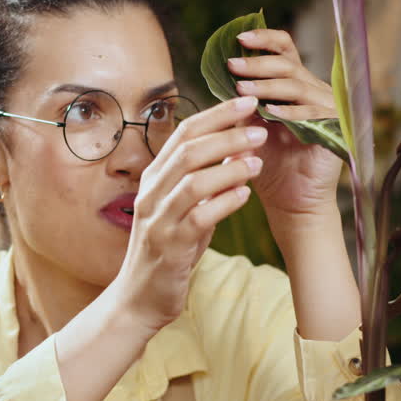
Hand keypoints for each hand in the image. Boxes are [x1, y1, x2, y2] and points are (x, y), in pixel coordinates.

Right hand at [115, 95, 264, 330]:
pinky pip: (198, 217)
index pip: (184, 133)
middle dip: (227, 134)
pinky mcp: (169, 247)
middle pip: (188, 150)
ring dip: (228, 167)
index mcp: (155, 178)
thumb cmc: (168, 252)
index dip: (216, 114)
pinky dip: (223, 203)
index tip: (246, 101)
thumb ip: (206, 182)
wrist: (139, 299)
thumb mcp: (186, 210)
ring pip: (193, 181)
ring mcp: (158, 220)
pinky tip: (246, 194)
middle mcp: (152, 193)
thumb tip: (239, 151)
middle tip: (260, 127)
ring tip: (259, 161)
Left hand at [228, 28, 344, 219]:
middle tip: (233, 65)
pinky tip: (269, 113)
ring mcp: (327, 108)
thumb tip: (220, 71)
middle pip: (288, 63)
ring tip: (242, 89)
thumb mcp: (248, 126)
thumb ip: (240, 101)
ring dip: (268, 85)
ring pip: (298, 85)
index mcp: (293, 85)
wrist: (289, 201)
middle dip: (258, 63)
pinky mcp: (337, 129)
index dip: (264, 40)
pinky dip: (290, 112)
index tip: (238, 39)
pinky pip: (313, 113)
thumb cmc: (267, 164)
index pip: (284, 49)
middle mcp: (313, 91)